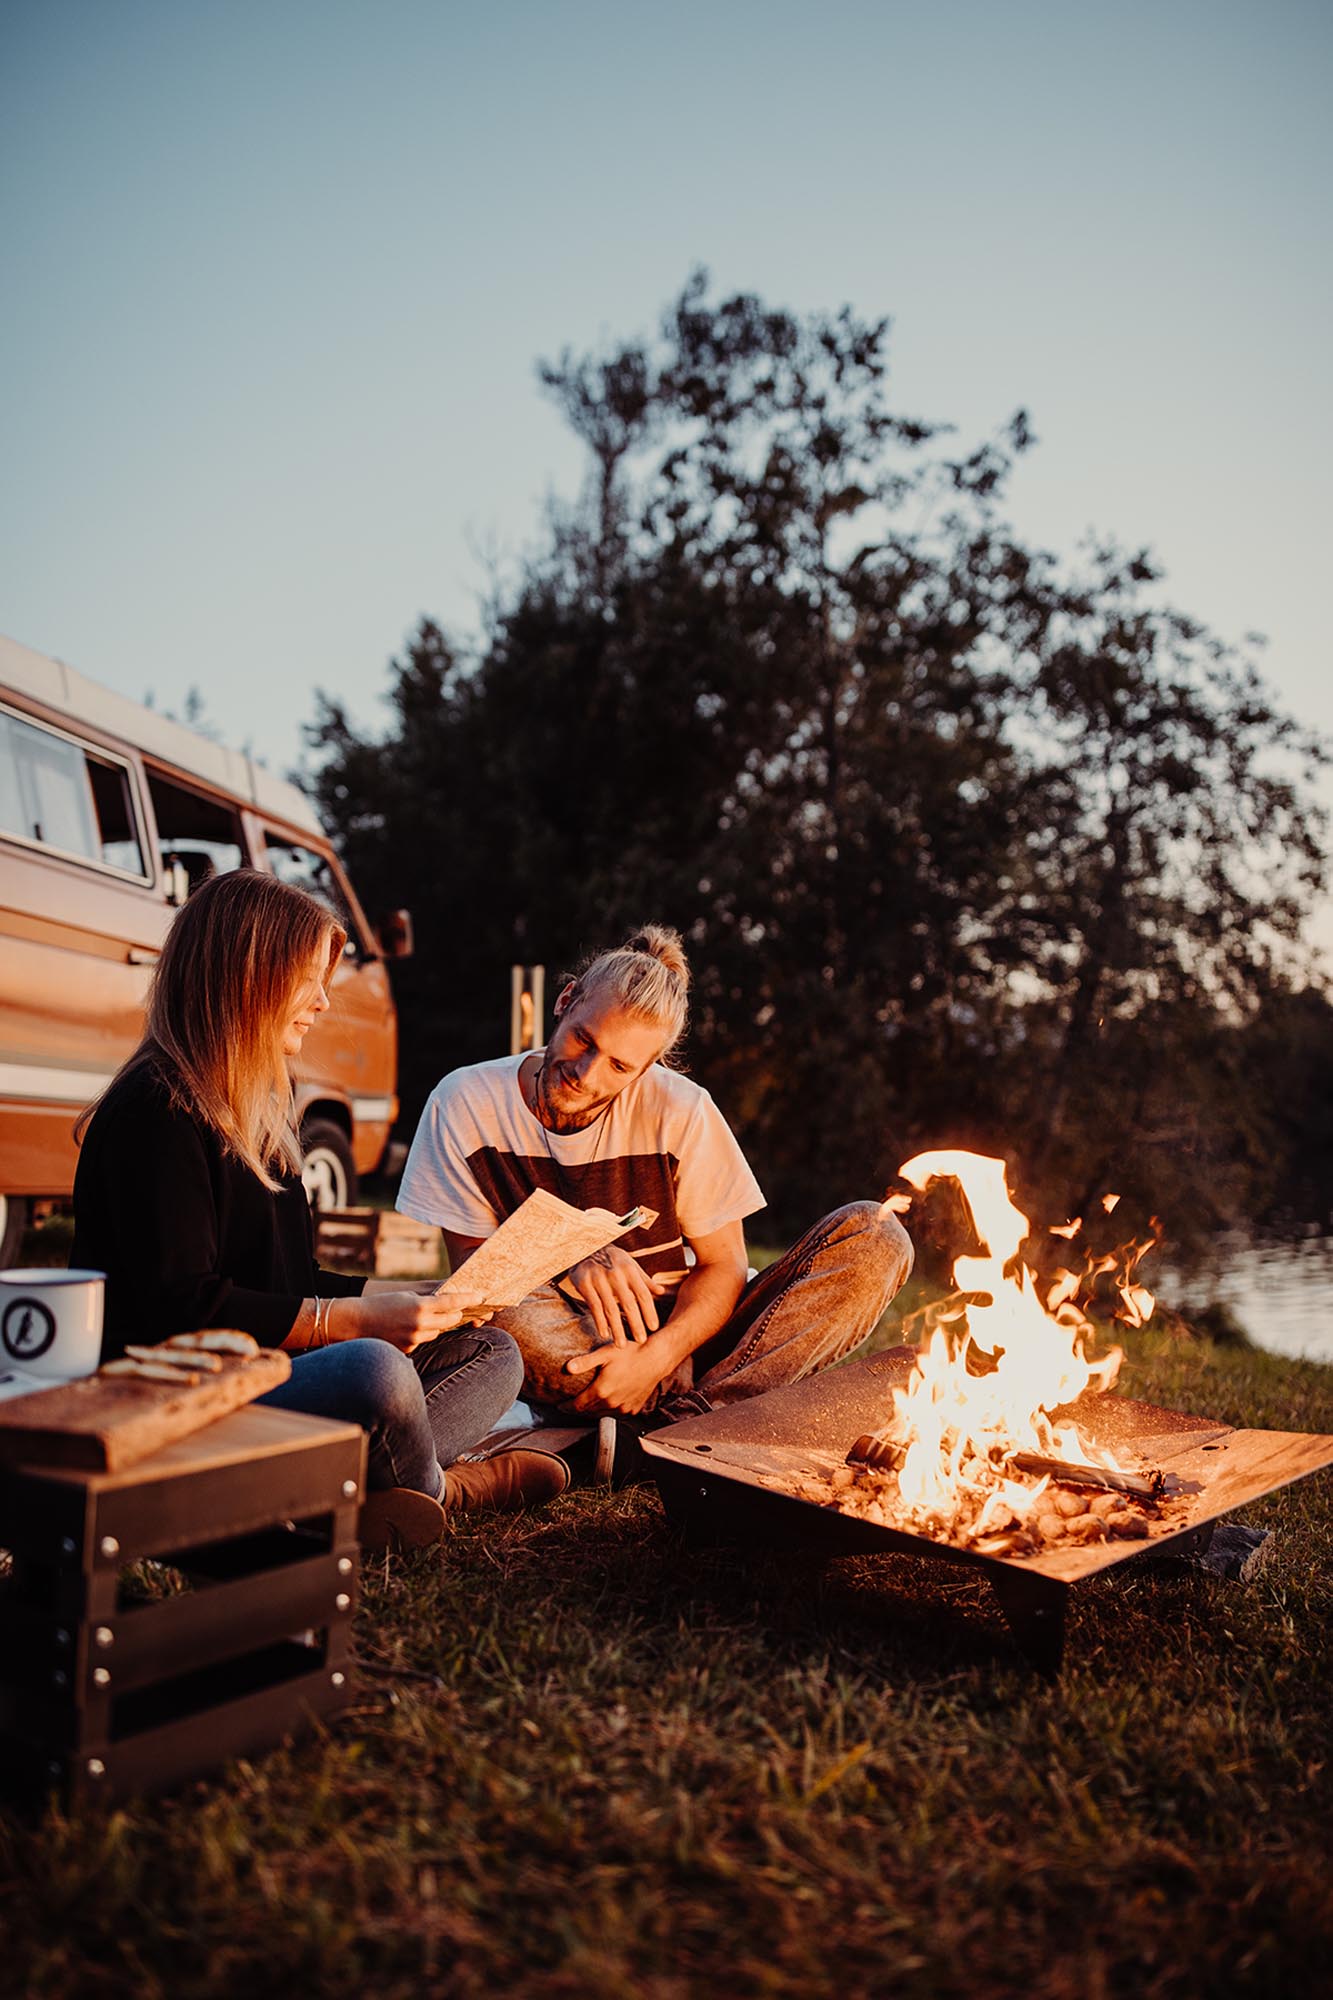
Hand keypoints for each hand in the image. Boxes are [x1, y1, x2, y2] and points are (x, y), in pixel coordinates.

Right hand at [341, 1289, 491, 1352]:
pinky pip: (422, 1341)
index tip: (480, 1296)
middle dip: (455, 1314)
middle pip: (451, 1320)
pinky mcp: (408, 1350)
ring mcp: (414, 1339)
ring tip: (420, 1318)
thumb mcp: (406, 1296)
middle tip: (458, 1310)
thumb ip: (428, 1301)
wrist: (356, 1322)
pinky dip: (420, 1335)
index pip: (452, 1303)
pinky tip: (405, 1329)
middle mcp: (420, 1324)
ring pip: (437, 1331)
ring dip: (436, 1325)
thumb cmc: (381, 1304)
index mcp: (421, 1306)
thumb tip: (448, 1305)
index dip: (468, 1299)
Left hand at [563, 1338, 671, 1414]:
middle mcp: (611, 1403)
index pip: (577, 1406)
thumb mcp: (605, 1353)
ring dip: (592, 1411)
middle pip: (588, 1412)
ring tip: (585, 1404)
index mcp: (602, 1391)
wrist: (656, 1359)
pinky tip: (606, 1402)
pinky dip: (608, 1410)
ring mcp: (623, 1408)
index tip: (559, 1405)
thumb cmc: (632, 1353)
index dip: (566, 1407)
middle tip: (569, 1405)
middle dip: (577, 1410)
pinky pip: (616, 1414)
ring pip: (601, 1414)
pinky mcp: (633, 1409)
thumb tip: (567, 1368)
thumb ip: (585, 1362)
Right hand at [565, 1245, 667, 1345]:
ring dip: (617, 1329)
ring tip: (622, 1345)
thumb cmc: (612, 1259)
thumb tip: (662, 1291)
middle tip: (642, 1341)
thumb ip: (644, 1279)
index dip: (649, 1312)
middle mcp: (615, 1274)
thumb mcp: (630, 1265)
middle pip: (628, 1303)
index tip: (654, 1328)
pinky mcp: (584, 1283)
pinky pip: (594, 1306)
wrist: (585, 1246)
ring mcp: (599, 1279)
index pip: (643, 1294)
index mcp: (630, 1270)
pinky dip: (600, 1321)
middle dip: (636, 1324)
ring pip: (610, 1308)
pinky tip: (605, 1333)